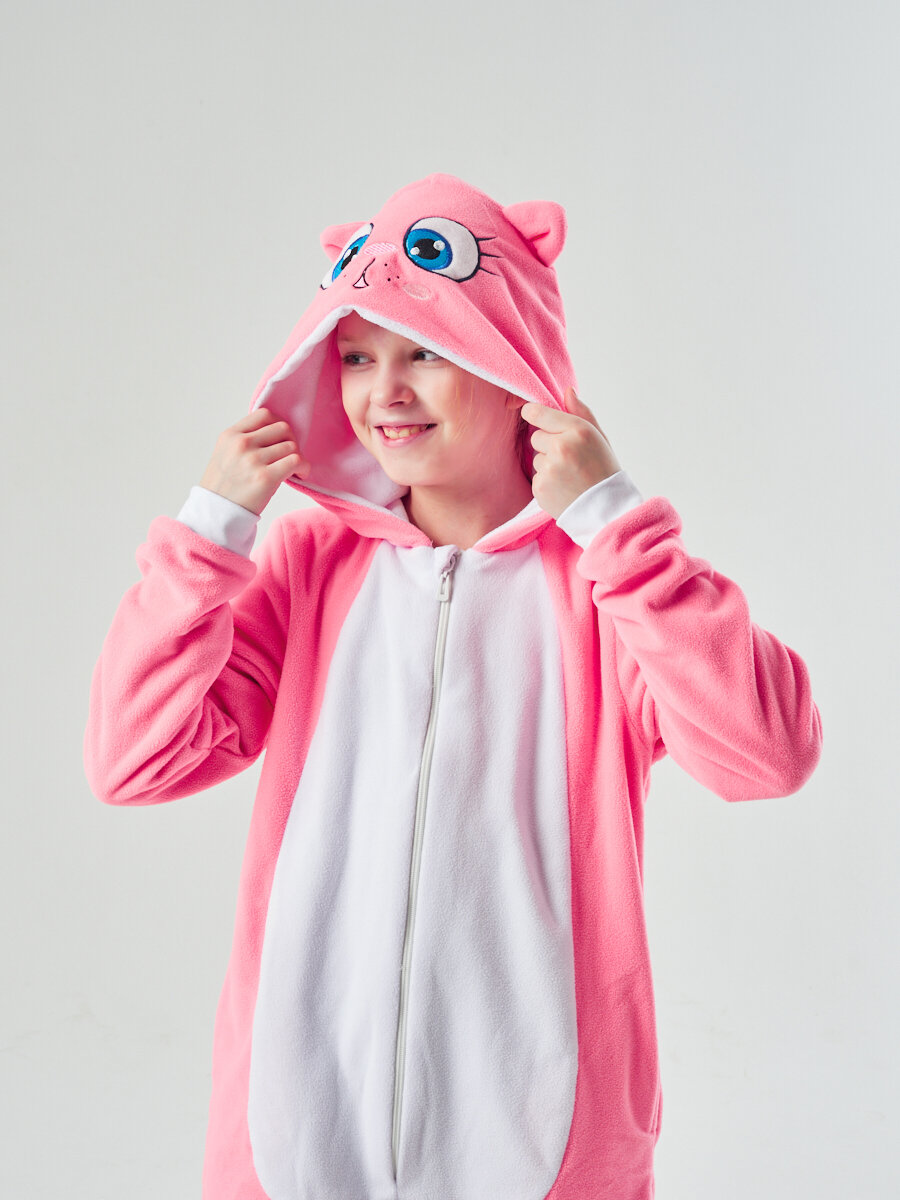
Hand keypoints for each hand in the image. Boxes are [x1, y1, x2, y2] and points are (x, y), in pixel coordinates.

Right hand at [199, 407, 310, 515]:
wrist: (216, 514)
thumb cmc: (224, 487)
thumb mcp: (224, 454)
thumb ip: (244, 440)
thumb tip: (274, 432)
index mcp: (230, 435)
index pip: (264, 414)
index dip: (278, 425)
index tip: (280, 439)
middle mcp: (241, 444)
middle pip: (282, 428)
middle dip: (291, 441)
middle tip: (288, 456)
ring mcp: (253, 460)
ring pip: (291, 446)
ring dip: (297, 457)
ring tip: (293, 469)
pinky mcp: (265, 478)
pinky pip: (296, 461)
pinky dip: (304, 467)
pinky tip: (299, 475)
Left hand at [520, 388, 621, 518]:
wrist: (606, 510)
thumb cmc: (604, 470)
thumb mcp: (599, 437)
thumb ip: (581, 413)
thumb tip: (567, 391)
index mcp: (578, 430)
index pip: (539, 413)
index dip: (533, 413)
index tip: (530, 413)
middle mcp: (561, 447)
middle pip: (536, 436)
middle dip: (548, 444)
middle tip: (569, 457)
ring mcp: (549, 468)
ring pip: (537, 458)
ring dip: (548, 464)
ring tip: (569, 475)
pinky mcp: (540, 487)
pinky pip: (536, 477)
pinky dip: (547, 482)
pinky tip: (564, 487)